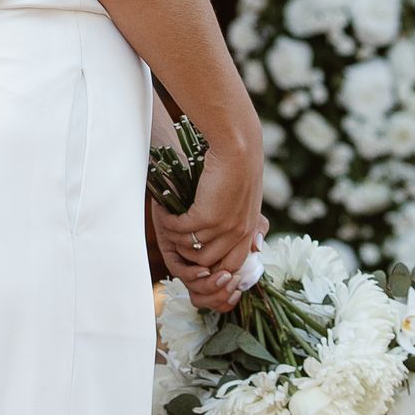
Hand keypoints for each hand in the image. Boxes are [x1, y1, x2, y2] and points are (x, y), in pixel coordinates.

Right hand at [152, 141, 265, 311]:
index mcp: (249, 230)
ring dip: (174, 238)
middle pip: (209, 263)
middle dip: (188, 256)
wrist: (237, 147)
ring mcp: (223, 228)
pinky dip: (168, 223)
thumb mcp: (246, 199)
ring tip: (167, 222)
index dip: (213, 267)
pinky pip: (180, 231)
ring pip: (191, 248)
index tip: (195, 258)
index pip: (232, 265)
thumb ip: (243, 221)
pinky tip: (164, 212)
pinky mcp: (207, 217)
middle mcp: (238, 233)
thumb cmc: (240, 166)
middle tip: (174, 239)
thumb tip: (246, 243)